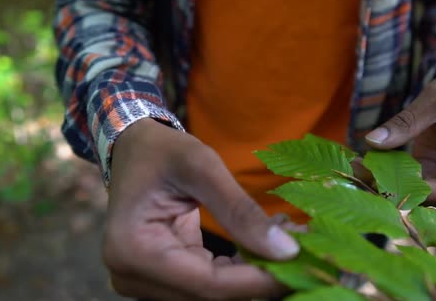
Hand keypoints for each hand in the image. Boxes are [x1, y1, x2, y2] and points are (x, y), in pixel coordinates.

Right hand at [103, 118, 298, 300]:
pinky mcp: (159, 278)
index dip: (257, 280)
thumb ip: (240, 210)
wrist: (134, 150)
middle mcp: (131, 275)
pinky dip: (237, 272)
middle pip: (209, 297)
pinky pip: (206, 285)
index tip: (301, 264)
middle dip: (259, 279)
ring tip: (287, 246)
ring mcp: (142, 281)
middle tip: (304, 252)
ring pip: (211, 295)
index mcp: (133, 249)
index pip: (207, 284)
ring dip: (251, 277)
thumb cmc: (163, 150)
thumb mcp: (201, 167)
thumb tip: (287, 250)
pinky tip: (262, 249)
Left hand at [366, 71, 435, 208]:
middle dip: (400, 191)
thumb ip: (406, 122)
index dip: (420, 194)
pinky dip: (391, 177)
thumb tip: (372, 141)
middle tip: (364, 178)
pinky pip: (413, 183)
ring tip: (359, 171)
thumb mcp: (434, 101)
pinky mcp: (435, 173)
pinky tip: (365, 168)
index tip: (386, 186)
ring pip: (422, 195)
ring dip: (391, 186)